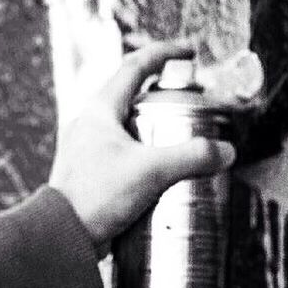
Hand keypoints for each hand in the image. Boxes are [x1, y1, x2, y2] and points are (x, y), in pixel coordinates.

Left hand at [48, 39, 237, 258]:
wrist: (61, 236)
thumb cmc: (96, 197)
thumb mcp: (151, 171)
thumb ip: (193, 157)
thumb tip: (226, 151)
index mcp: (99, 110)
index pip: (134, 67)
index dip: (164, 53)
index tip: (190, 50)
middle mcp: (90, 124)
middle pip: (133, 96)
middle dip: (166, 93)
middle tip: (195, 99)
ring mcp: (89, 149)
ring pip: (130, 126)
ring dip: (158, 125)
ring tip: (188, 134)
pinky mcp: (93, 173)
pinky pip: (125, 152)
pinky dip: (149, 152)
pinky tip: (167, 170)